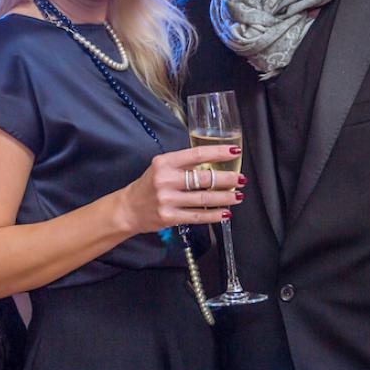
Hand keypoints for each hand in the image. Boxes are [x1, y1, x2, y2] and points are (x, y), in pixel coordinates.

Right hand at [114, 145, 244, 234]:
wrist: (128, 208)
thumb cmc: (149, 185)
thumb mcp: (161, 167)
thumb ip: (183, 164)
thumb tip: (214, 164)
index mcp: (165, 162)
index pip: (197, 154)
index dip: (219, 152)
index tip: (235, 151)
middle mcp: (166, 180)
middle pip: (204, 178)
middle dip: (227, 179)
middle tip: (241, 179)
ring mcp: (168, 200)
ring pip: (204, 199)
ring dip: (225, 197)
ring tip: (238, 195)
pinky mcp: (170, 217)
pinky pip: (198, 216)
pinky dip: (215, 215)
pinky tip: (226, 213)